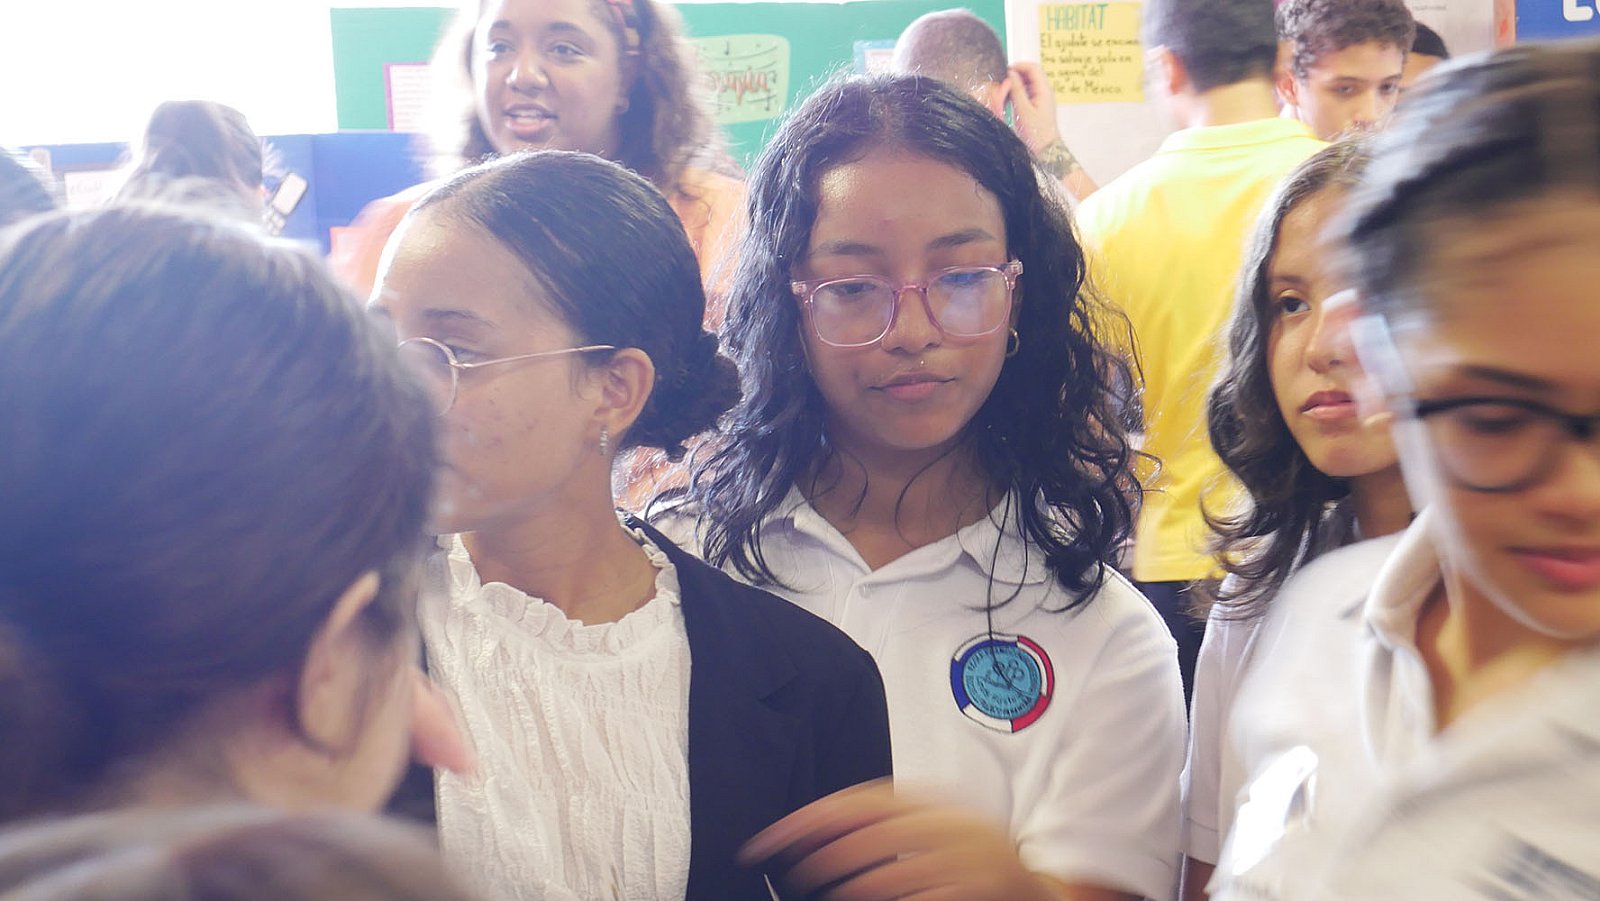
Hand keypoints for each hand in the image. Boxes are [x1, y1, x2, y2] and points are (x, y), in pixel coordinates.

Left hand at [740, 781, 1057, 900]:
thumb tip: (808, 830)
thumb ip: (884, 820)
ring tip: (826, 894)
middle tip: (791, 874)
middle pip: (869, 837)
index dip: (809, 820)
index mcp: (933, 799)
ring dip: (848, 889)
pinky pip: (921, 898)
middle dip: (821, 858)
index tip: (770, 840)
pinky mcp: (977, 890)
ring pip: (890, 876)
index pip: (858, 802)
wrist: (1032, 889)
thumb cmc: (966, 856)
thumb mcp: (930, 825)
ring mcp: (967, 860)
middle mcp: (950, 823)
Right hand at [1004, 62, 1063, 153]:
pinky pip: (1028, 93)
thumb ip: (1016, 90)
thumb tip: (1010, 74)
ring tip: (1004, 90)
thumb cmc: (1036, 133)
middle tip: (1003, 81)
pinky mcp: (1038, 106)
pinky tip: (1009, 99)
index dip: (1019, 66)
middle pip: (1031, 74)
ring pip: (1028, 83)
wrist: (1046, 151)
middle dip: (1017, 74)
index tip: (1005, 71)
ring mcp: (1042, 99)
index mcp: (1044, 90)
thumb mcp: (1023, 110)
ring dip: (1016, 83)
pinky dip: (1018, 92)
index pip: (1033, 68)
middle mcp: (1045, 92)